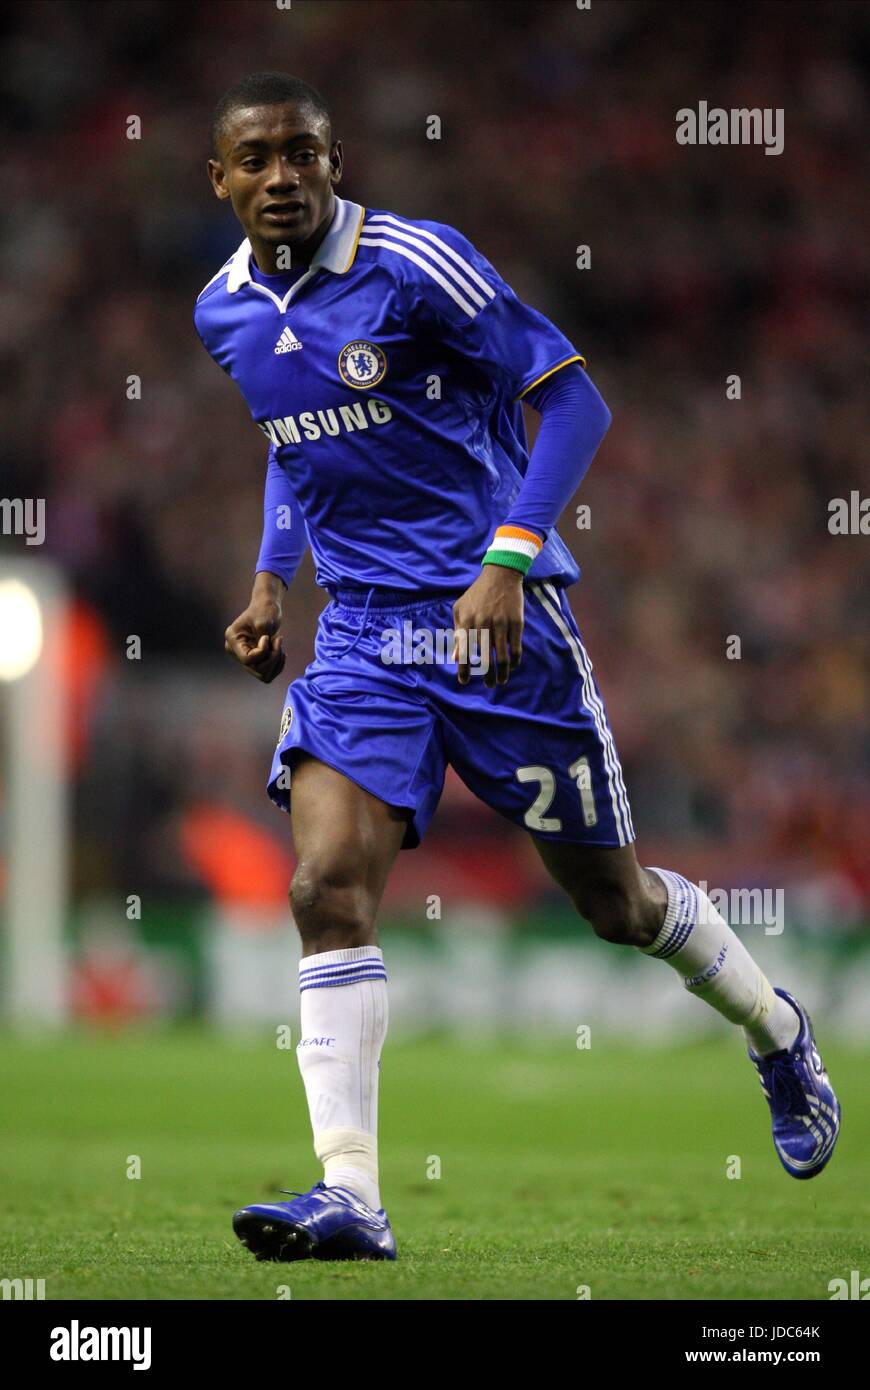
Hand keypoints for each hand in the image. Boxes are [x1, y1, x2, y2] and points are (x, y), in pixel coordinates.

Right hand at [224, 573, 285, 682]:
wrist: (267, 606)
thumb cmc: (264, 610)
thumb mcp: (264, 622)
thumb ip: (263, 639)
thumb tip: (265, 656)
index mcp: (232, 639)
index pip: (248, 659)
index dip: (263, 652)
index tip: (269, 637)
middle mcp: (235, 651)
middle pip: (256, 669)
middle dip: (273, 657)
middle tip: (279, 640)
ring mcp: (244, 658)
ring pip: (263, 675)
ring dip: (276, 662)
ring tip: (279, 646)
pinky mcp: (254, 661)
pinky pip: (267, 674)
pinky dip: (277, 666)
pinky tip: (281, 653)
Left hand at [452, 565, 523, 687]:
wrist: (500, 575)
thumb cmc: (476, 595)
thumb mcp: (460, 609)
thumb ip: (458, 633)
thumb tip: (456, 658)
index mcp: (467, 621)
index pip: (465, 652)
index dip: (464, 669)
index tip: (464, 681)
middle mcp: (483, 624)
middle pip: (485, 658)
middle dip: (487, 676)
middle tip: (489, 685)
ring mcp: (501, 624)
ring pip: (502, 656)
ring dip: (502, 673)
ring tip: (501, 680)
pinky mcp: (516, 623)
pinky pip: (516, 648)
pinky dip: (514, 660)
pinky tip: (512, 666)